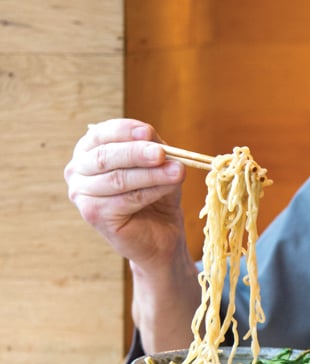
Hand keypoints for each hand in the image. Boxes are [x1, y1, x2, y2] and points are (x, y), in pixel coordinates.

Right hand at [64, 118, 187, 270]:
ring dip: (151, 174)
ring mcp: (81, 194)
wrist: (160, 232)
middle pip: (105, 156)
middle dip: (137, 153)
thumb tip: (150, 135)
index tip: (147, 131)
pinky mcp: (93, 214)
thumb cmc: (156, 193)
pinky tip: (169, 188)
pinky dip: (151, 192)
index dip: (124, 130)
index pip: (101, 134)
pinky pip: (125, 200)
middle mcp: (78, 170)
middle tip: (162, 153)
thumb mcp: (158, 162)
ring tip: (178, 172)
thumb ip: (152, 146)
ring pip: (118, 179)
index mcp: (88, 150)